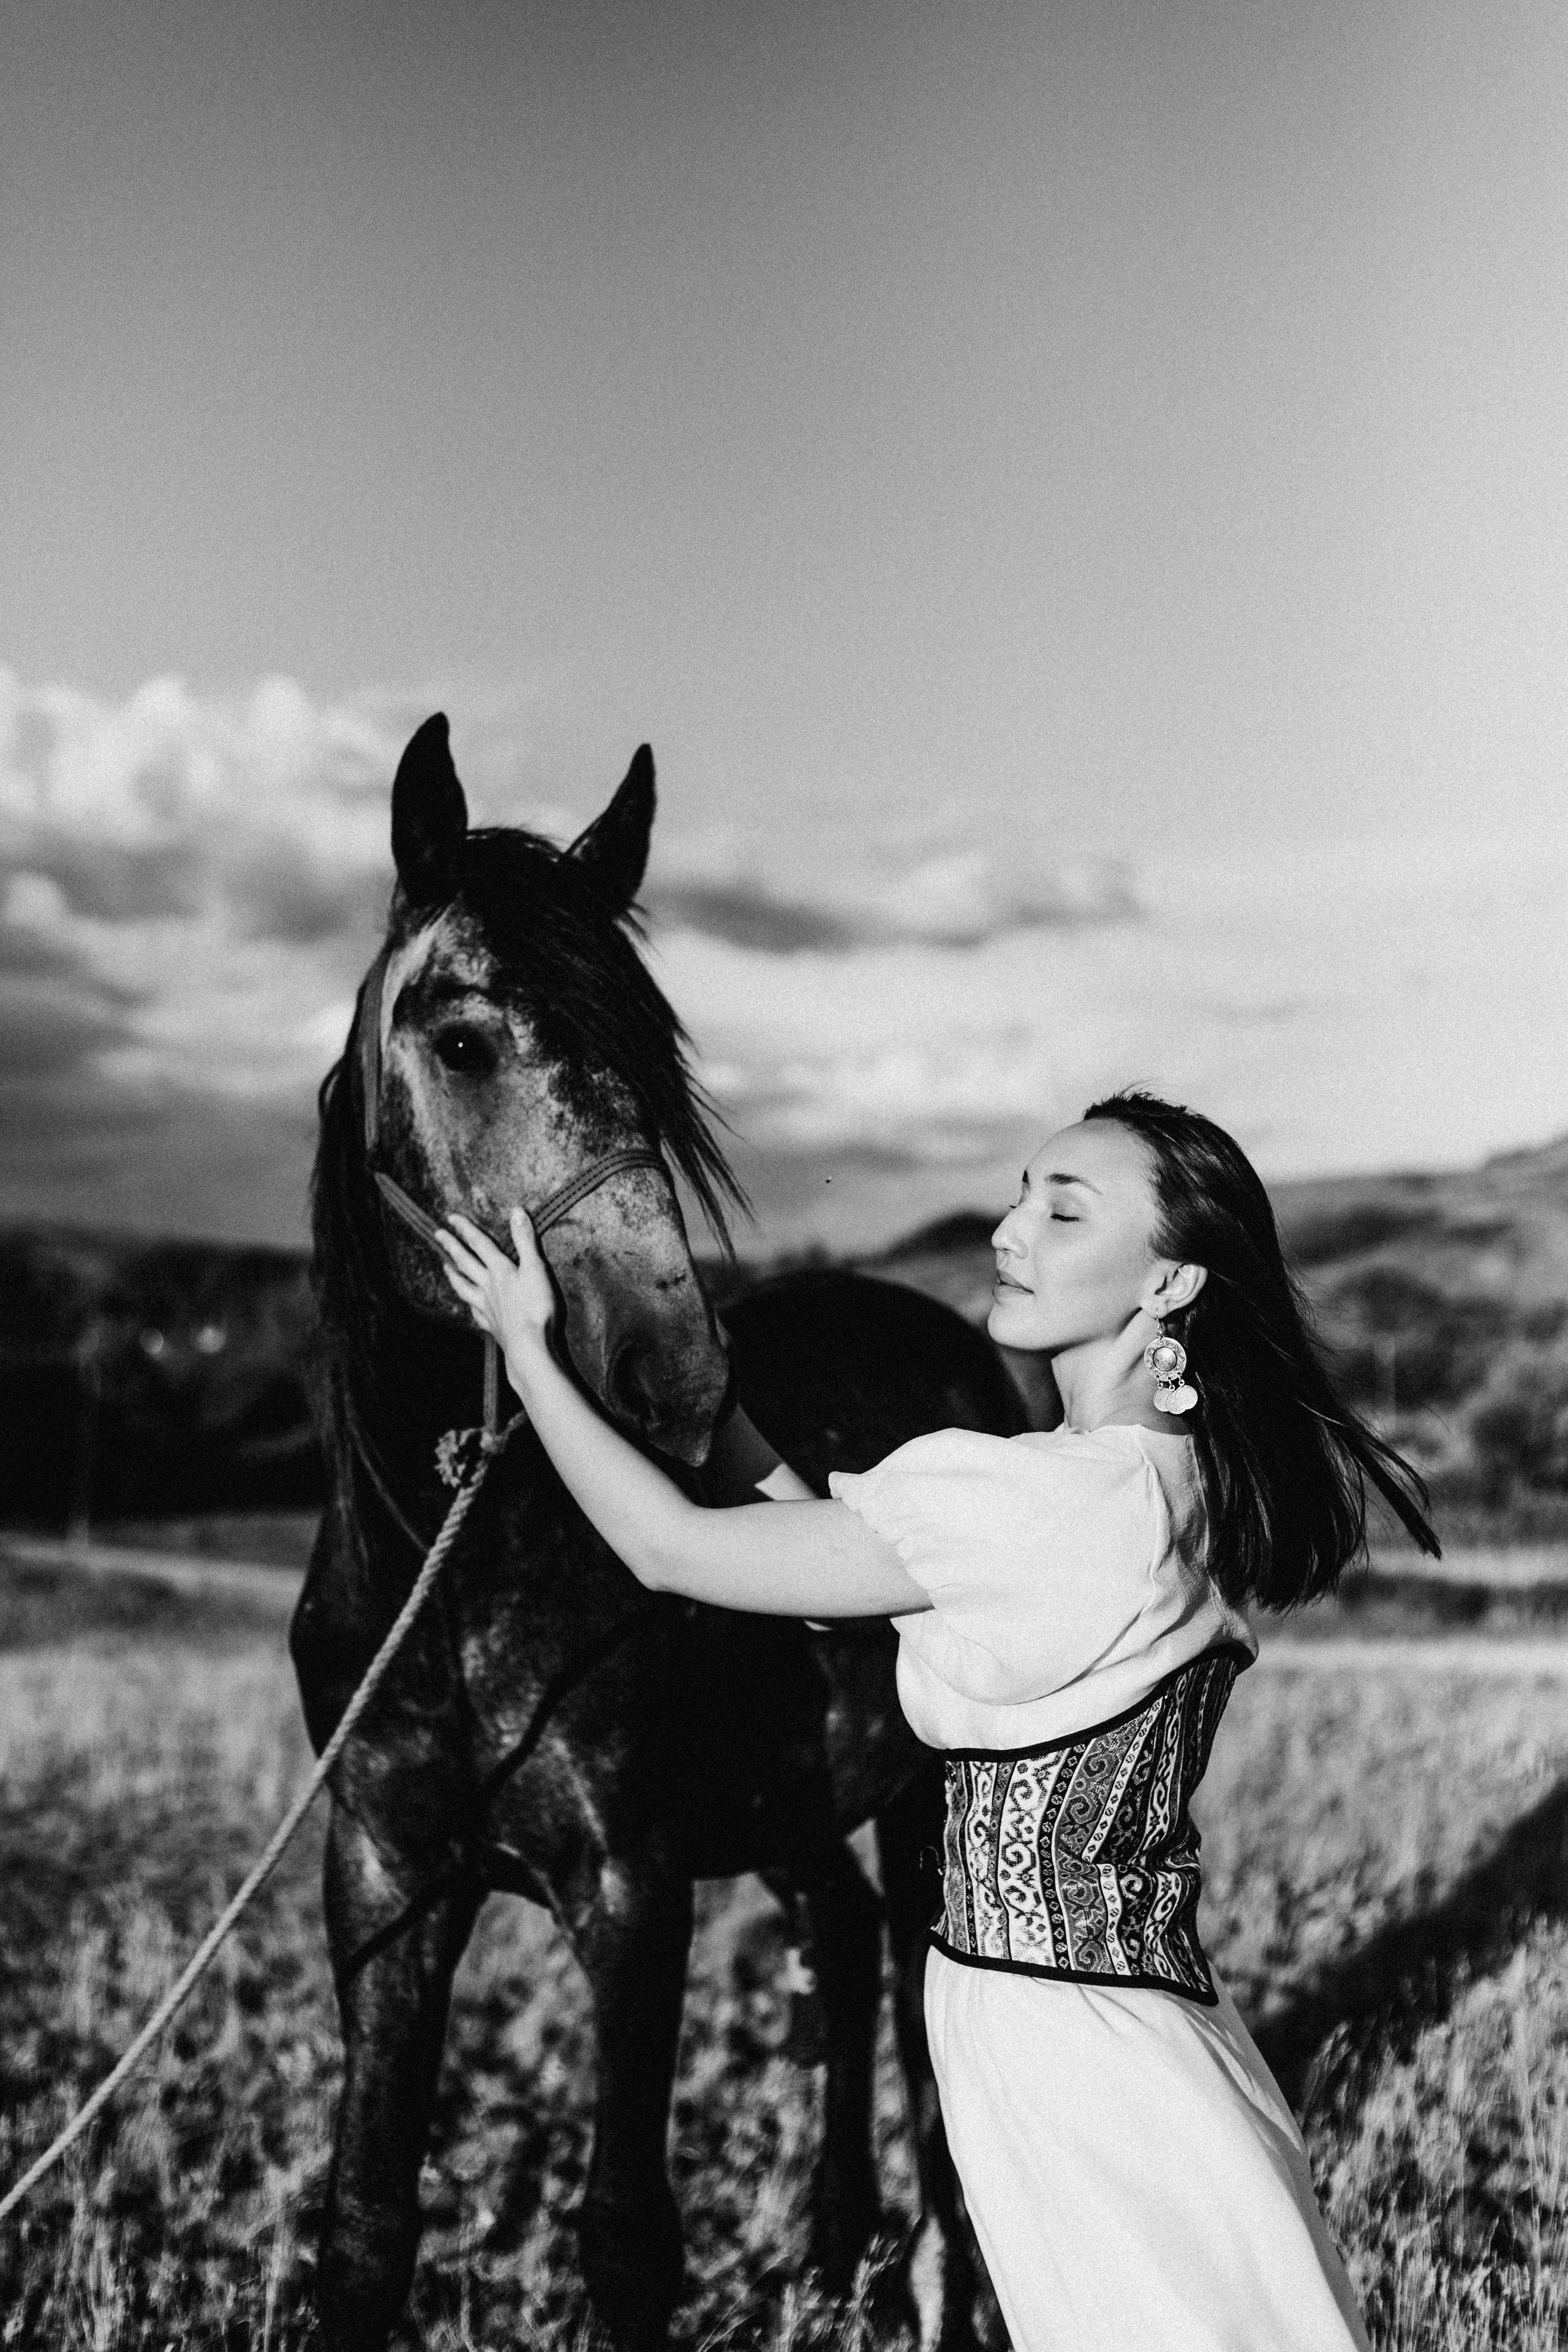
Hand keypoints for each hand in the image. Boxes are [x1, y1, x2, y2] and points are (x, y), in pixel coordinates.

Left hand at [435, 1207, 555, 1370]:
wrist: (528, 1345)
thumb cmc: (535, 1307)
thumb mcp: (535, 1268)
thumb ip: (525, 1240)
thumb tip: (517, 1211)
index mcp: (499, 1270)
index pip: (479, 1244)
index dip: (465, 1229)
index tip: (450, 1218)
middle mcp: (487, 1286)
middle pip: (465, 1263)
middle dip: (452, 1247)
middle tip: (438, 1235)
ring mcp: (486, 1306)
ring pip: (464, 1287)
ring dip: (454, 1275)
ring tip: (445, 1267)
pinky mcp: (491, 1324)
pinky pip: (475, 1311)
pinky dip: (469, 1305)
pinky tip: (468, 1304)